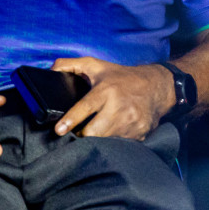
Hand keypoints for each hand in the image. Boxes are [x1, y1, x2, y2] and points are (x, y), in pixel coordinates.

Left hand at [49, 57, 175, 139]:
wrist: (157, 86)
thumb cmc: (122, 77)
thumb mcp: (97, 66)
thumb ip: (71, 64)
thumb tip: (51, 70)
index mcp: (107, 90)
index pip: (85, 107)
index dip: (71, 120)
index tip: (59, 130)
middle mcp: (119, 107)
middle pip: (92, 132)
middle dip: (82, 134)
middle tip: (79, 131)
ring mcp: (131, 122)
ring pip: (104, 141)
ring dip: (97, 138)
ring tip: (96, 130)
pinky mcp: (139, 133)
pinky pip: (119, 144)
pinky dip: (113, 140)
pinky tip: (113, 131)